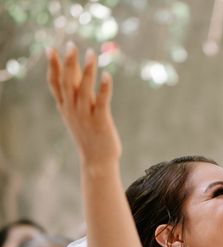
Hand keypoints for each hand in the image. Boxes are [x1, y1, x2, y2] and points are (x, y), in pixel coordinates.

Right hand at [47, 42, 121, 168]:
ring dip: (87, 71)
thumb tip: (74, 76)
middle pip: (67, 83)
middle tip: (71, 44)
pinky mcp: (101, 121)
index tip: (50, 48)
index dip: (53, 66)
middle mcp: (73, 110)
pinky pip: (102, 102)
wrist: (97, 161)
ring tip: (91, 53)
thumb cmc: (89, 136)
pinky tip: (107, 75)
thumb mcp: (77, 115)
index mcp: (66, 108)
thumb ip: (76, 96)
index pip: (55, 84)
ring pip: (84, 90)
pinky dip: (104, 88)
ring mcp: (86, 116)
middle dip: (68, 63)